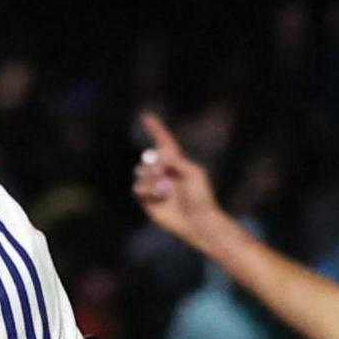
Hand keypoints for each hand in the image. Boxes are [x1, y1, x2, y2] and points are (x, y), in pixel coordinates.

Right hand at [132, 112, 229, 246]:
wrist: (197, 221)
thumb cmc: (201, 197)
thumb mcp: (194, 173)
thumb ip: (177, 161)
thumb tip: (160, 153)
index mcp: (176, 162)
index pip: (163, 142)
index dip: (155, 129)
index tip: (146, 116)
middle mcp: (163, 172)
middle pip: (148, 159)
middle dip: (154, 165)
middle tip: (164, 174)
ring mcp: (154, 185)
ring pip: (140, 173)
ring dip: (151, 180)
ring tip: (164, 190)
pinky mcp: (147, 200)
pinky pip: (137, 189)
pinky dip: (147, 191)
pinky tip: (158, 197)